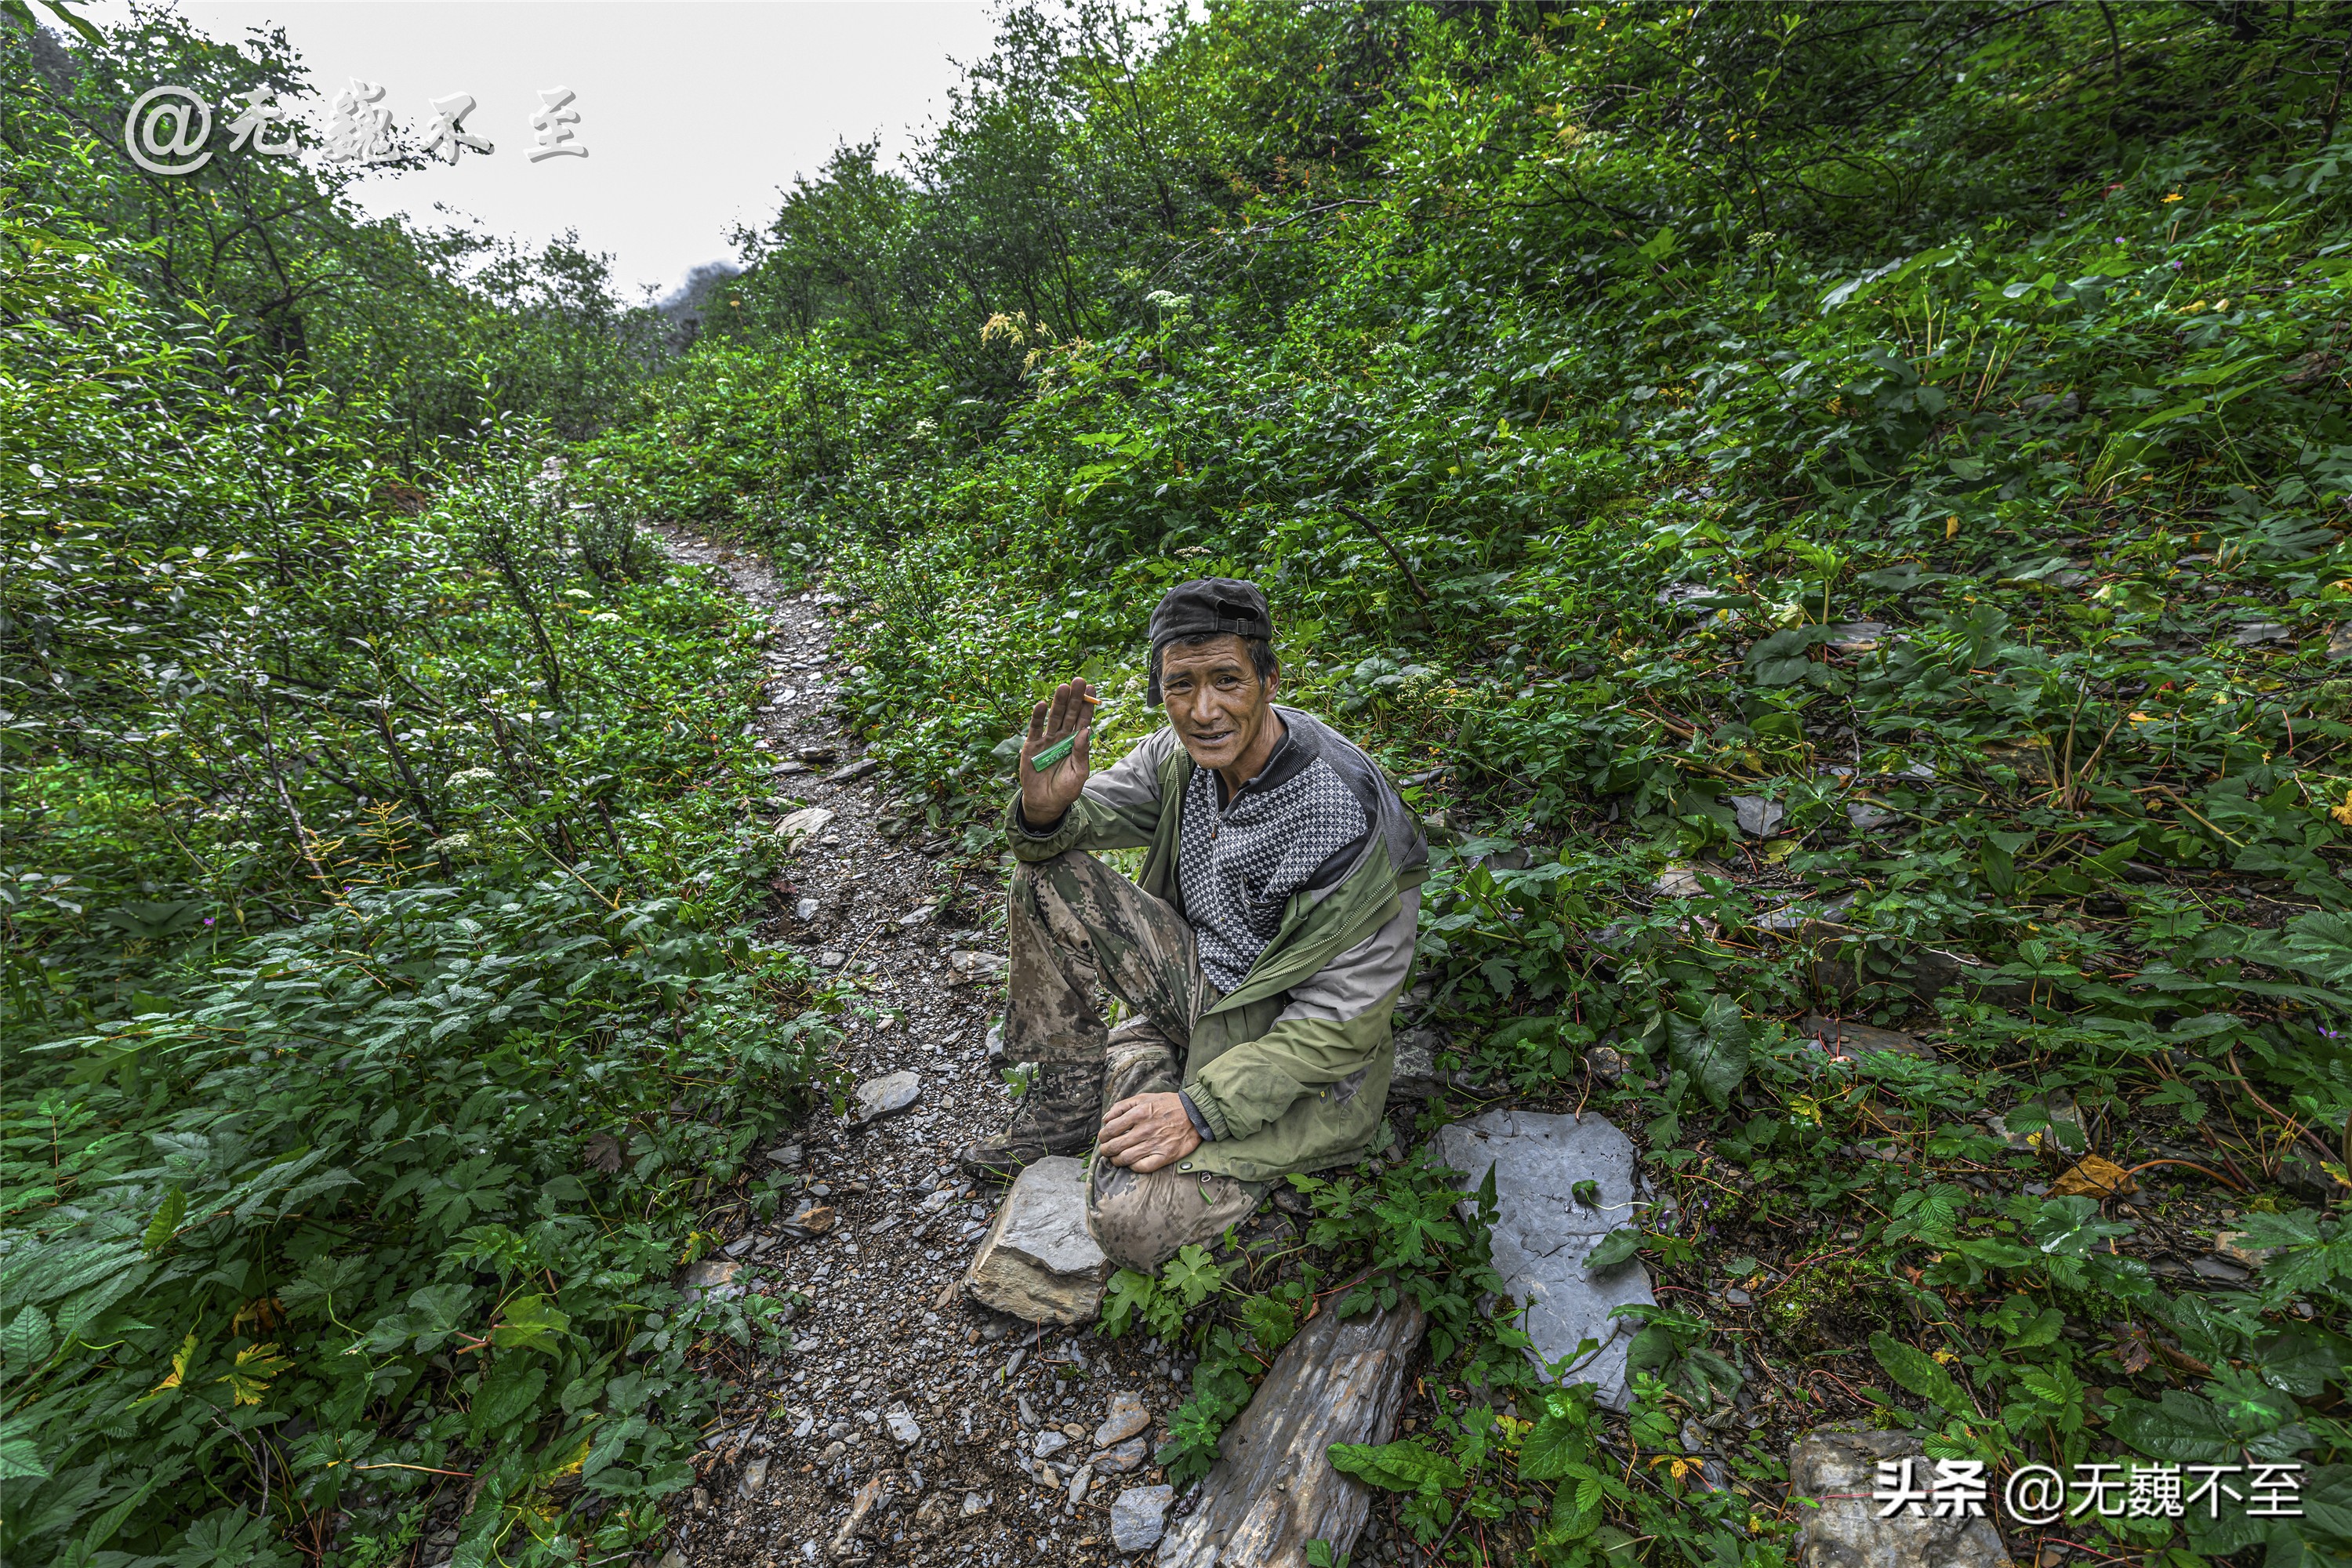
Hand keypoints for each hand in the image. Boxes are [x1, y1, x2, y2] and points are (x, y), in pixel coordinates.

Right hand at [1018, 677, 1094, 827]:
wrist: (1045, 803)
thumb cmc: (1065, 789)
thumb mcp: (1079, 773)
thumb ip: (1082, 753)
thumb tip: (1086, 730)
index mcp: (1076, 743)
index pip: (1083, 720)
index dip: (1087, 705)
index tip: (1091, 689)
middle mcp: (1062, 737)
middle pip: (1069, 714)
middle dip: (1074, 698)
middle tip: (1078, 681)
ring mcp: (1047, 740)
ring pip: (1054, 718)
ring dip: (1058, 703)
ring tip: (1063, 688)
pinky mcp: (1031, 746)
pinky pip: (1035, 729)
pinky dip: (1038, 717)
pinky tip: (1042, 704)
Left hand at [1097, 1092, 1200, 1172]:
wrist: (1195, 1113)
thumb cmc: (1168, 1104)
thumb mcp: (1144, 1097)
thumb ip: (1122, 1106)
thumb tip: (1106, 1119)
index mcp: (1139, 1113)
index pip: (1111, 1129)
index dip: (1103, 1136)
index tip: (1104, 1138)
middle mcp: (1145, 1129)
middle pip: (1115, 1146)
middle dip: (1106, 1150)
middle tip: (1106, 1150)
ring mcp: (1155, 1144)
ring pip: (1126, 1158)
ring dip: (1116, 1160)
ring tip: (1115, 1158)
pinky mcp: (1165, 1156)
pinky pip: (1142, 1167)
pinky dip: (1133, 1167)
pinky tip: (1131, 1163)